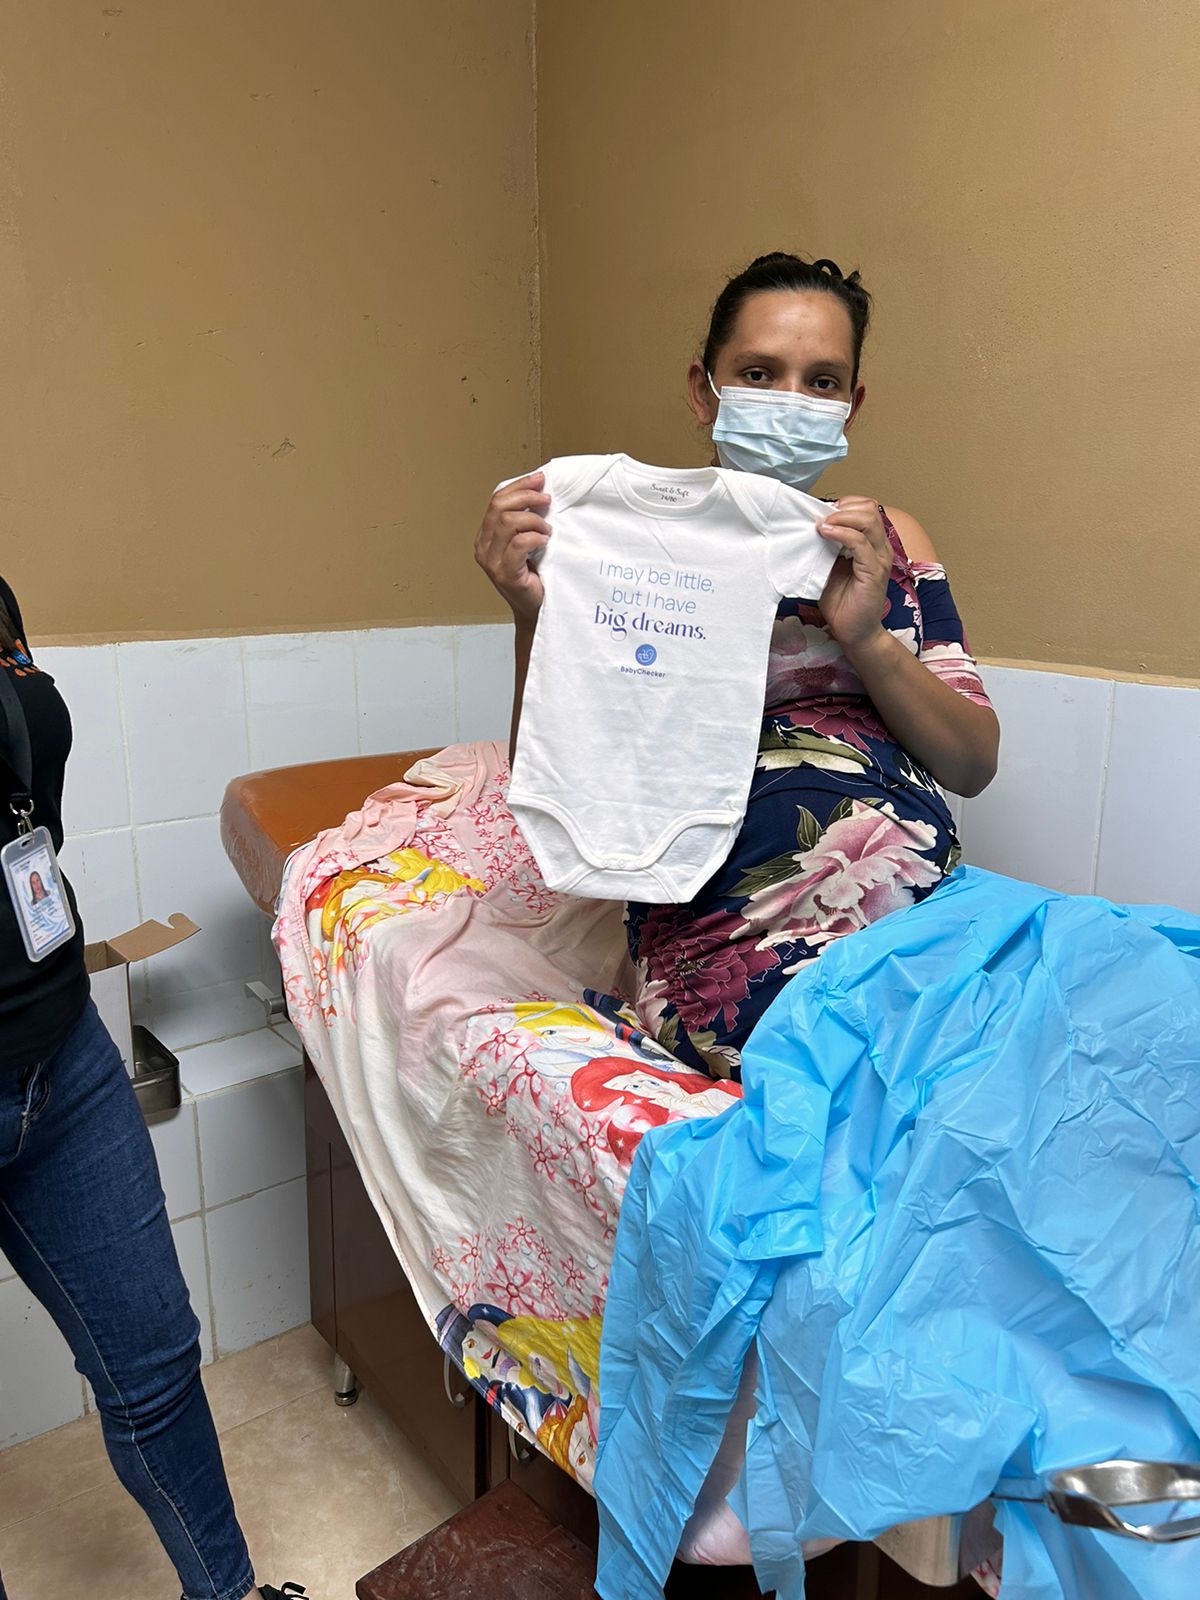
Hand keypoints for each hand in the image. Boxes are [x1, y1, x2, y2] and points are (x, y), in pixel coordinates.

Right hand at [473, 471, 551, 626]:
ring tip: (547, 531)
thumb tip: (540, 489)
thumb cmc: (535, 577)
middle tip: (547, 501)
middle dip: (527, 497)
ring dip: (534, 521)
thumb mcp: (527, 543)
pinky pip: (519, 543)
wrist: (536, 611)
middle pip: (499, 506)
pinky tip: (545, 543)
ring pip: (509, 522)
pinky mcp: (505, 574)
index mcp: (485, 536)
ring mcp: (492, 562)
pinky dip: (536, 538)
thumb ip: (525, 520)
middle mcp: (483, 547)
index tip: (540, 479)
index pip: (496, 500)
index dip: (519, 485)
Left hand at [816, 496, 892, 654]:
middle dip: (844, 506)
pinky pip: (860, 543)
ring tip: (821, 524)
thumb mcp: (830, 567)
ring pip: (868, 520)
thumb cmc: (841, 603)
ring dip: (841, 517)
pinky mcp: (874, 572)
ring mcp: (879, 559)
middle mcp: (880, 548)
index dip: (845, 504)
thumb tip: (811, 528)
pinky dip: (841, 533)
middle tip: (821, 516)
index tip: (822, 511)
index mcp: (872, 544)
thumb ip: (826, 547)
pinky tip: (825, 534)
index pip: (866, 509)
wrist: (853, 633)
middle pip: (870, 508)